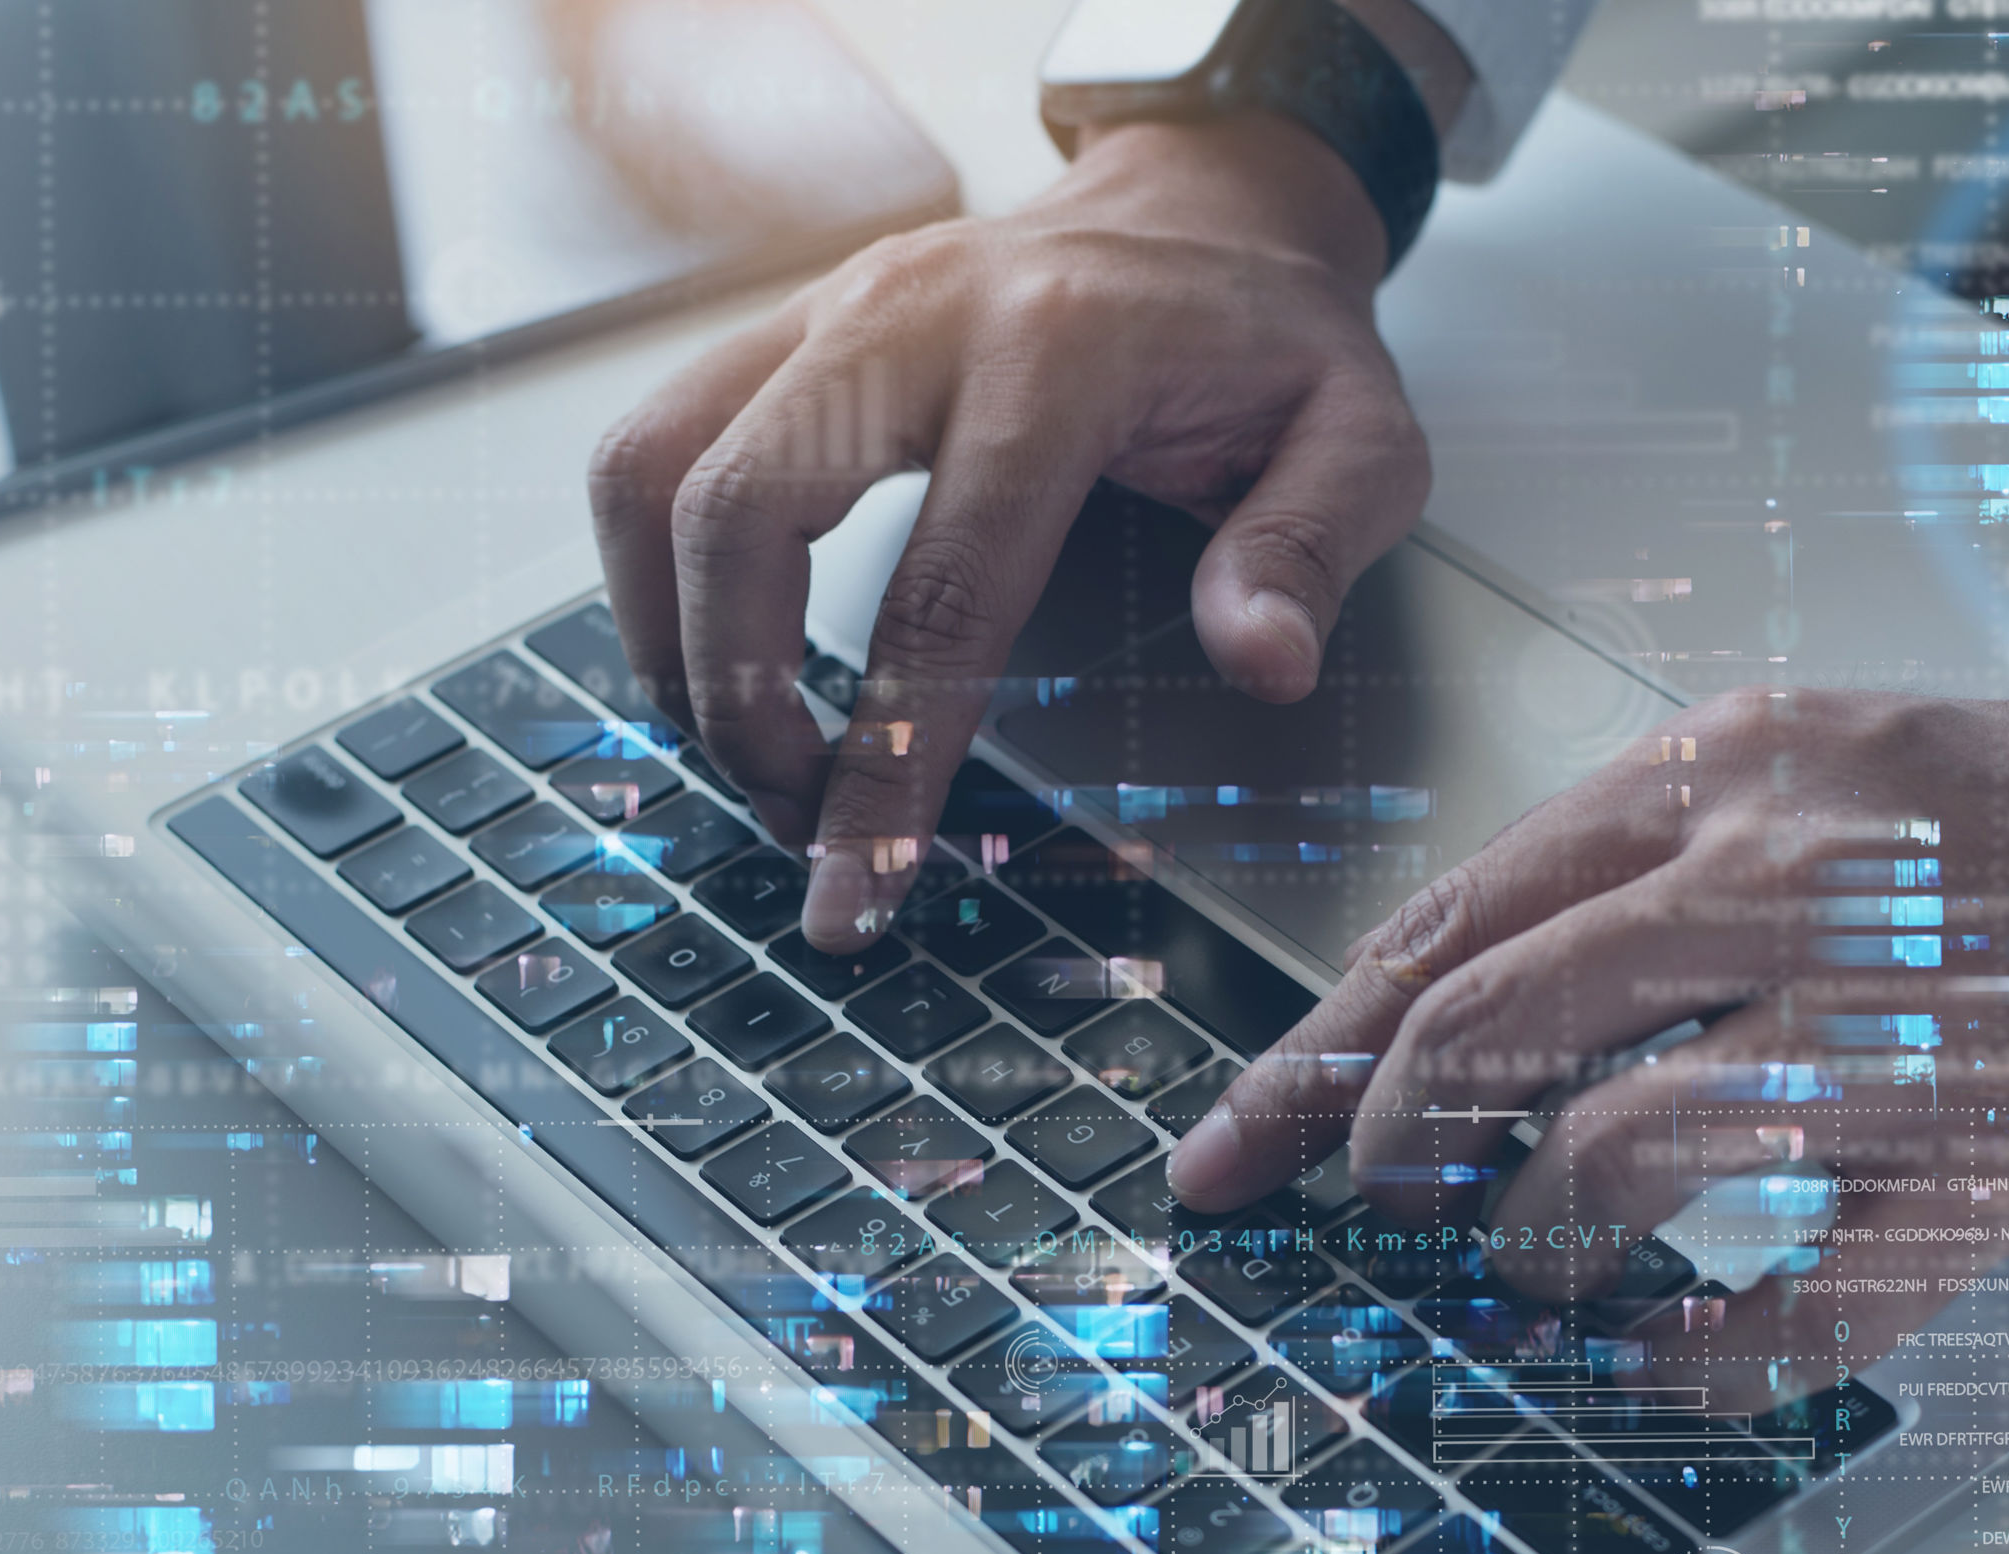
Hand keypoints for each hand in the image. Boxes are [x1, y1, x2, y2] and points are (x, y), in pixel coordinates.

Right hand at [585, 108, 1425, 949]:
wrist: (1196, 213)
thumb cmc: (1263, 342)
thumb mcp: (1361, 432)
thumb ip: (1311, 545)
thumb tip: (1258, 661)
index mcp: (1057, 352)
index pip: (940, 589)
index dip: (887, 761)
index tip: (858, 886)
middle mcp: (909, 315)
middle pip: (735, 513)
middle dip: (734, 696)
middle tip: (791, 813)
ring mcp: (823, 311)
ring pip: (650, 470)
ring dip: (665, 637)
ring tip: (743, 744)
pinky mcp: (775, 331)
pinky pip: (648, 448)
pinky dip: (652, 575)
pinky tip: (715, 656)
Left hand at [1165, 684, 2008, 1410]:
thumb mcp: (1848, 769)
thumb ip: (1669, 861)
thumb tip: (1466, 1012)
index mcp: (1741, 774)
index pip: (1451, 918)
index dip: (1316, 1050)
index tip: (1235, 1139)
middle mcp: (1792, 882)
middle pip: (1479, 1032)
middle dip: (1375, 1152)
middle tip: (1352, 1216)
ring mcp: (1891, 1028)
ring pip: (1602, 1162)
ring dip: (1528, 1246)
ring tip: (1527, 1272)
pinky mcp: (1990, 1164)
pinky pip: (1793, 1302)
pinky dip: (1702, 1356)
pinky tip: (1671, 1358)